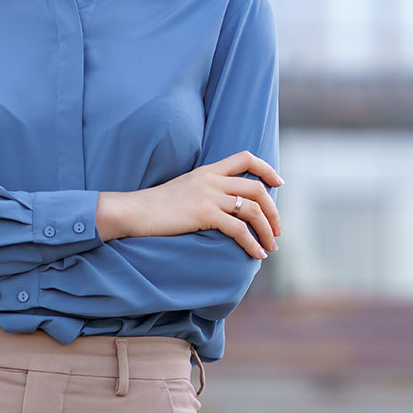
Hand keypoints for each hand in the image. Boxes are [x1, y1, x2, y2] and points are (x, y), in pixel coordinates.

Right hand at [99, 151, 283, 259]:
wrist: (134, 210)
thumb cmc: (156, 206)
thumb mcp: (185, 188)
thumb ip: (205, 190)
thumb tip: (224, 205)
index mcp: (209, 170)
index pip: (246, 157)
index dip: (267, 168)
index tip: (279, 182)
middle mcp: (212, 179)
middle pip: (257, 188)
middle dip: (273, 211)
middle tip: (277, 230)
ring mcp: (209, 195)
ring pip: (253, 209)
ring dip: (267, 230)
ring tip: (270, 247)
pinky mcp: (204, 213)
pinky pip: (238, 229)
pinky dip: (252, 243)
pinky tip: (256, 254)